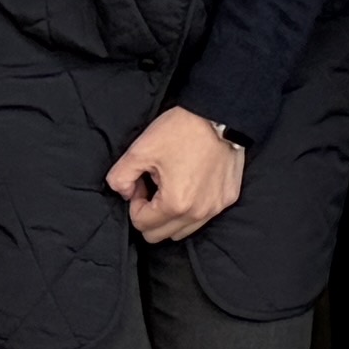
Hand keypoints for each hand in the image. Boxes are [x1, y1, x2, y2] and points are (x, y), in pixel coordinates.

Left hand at [108, 105, 245, 241]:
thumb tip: (124, 193)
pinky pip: (203, 217)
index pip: (141, 224)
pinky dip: (192, 208)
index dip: (135, 204)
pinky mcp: (228, 199)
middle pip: (160, 235)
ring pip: (182, 231)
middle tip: (153, 186)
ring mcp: (216, 208)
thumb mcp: (141, 149)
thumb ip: (120, 177)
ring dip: (171, 215)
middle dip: (151, 214)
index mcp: (175, 204)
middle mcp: (198, 213)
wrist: (220, 113)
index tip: (142, 183)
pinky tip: (190, 182)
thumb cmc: (182, 130)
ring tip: (172, 185)